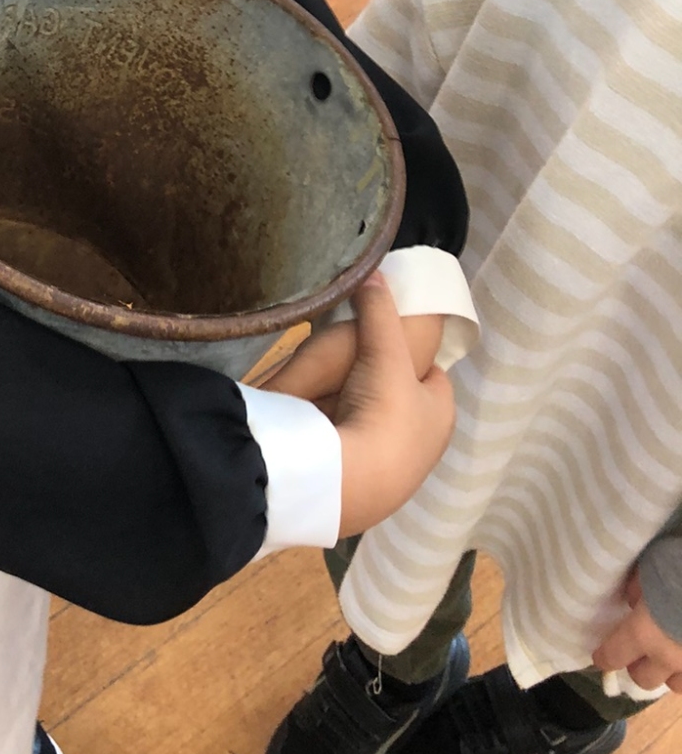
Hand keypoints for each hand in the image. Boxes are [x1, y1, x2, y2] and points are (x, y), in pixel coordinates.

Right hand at [333, 274, 455, 538]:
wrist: (349, 482)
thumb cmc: (384, 416)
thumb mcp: (384, 352)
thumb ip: (380, 311)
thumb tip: (374, 269)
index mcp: (440, 415)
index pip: (432, 376)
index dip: (412, 355)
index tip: (385, 335)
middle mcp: (421, 445)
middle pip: (398, 398)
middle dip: (376, 379)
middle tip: (349, 353)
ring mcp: (389, 469)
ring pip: (369, 422)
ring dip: (351, 405)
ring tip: (324, 380)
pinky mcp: (356, 483)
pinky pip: (345, 442)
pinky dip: (332, 428)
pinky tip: (313, 415)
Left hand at [592, 569, 681, 693]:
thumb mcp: (652, 565)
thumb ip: (639, 588)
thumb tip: (635, 602)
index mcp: (646, 633)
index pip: (614, 655)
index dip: (605, 657)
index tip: (601, 657)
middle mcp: (670, 658)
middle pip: (643, 679)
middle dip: (638, 665)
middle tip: (641, 651)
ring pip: (676, 686)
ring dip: (670, 672)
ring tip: (673, 653)